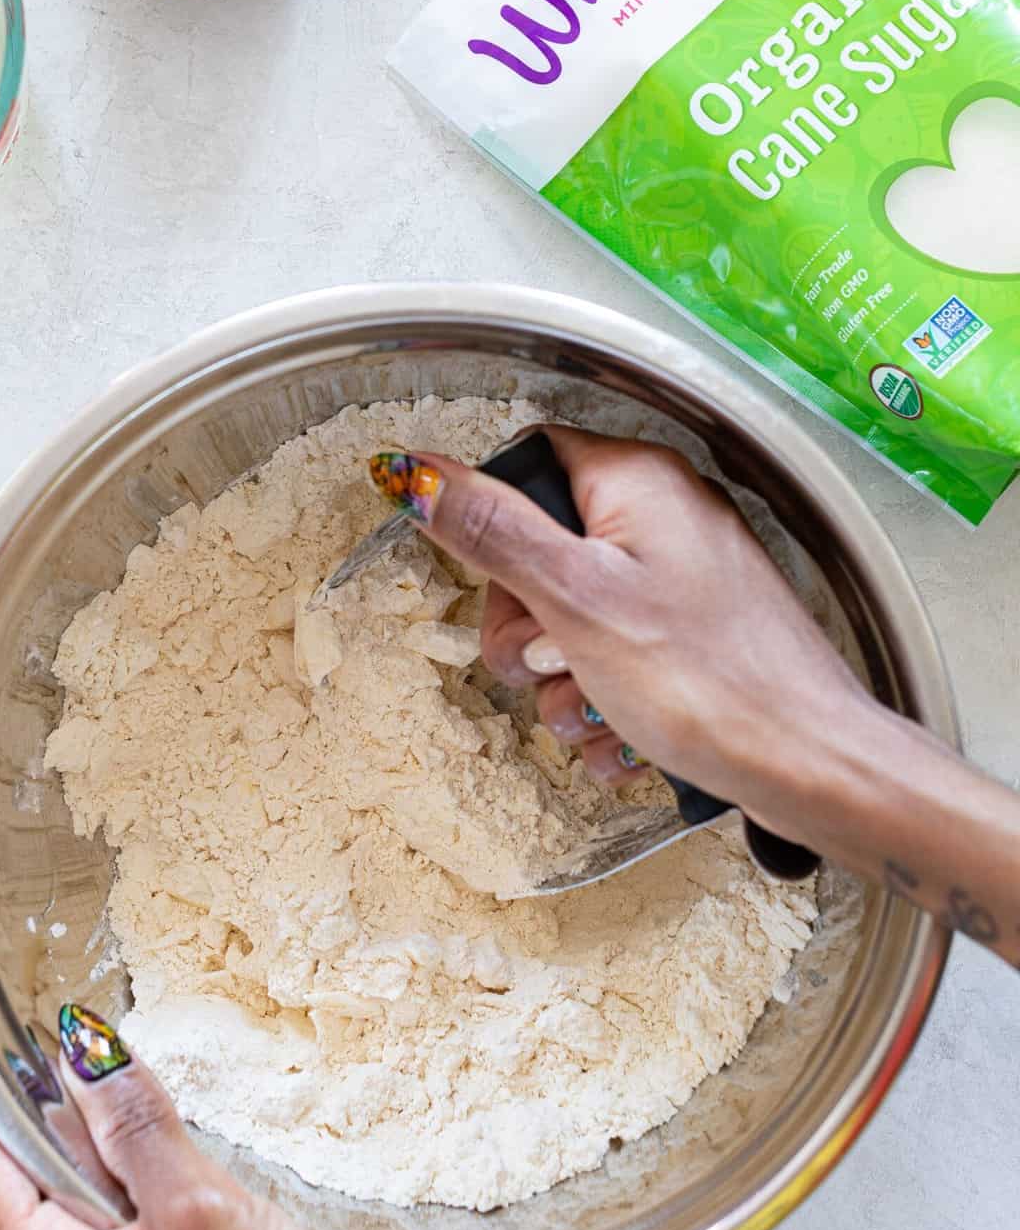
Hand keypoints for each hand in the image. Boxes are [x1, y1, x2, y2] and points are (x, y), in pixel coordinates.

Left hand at [0, 1008, 404, 1229]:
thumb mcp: (201, 1213)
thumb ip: (136, 1127)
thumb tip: (85, 1050)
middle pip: (14, 1164)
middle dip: (35, 1089)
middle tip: (70, 1015)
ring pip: (66, 1178)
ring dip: (84, 1117)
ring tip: (110, 1054)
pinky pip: (106, 1201)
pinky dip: (119, 1151)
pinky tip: (150, 1120)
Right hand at [377, 428, 871, 844]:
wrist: (812, 767)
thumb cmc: (711, 681)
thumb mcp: (575, 600)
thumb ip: (493, 531)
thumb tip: (418, 473)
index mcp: (638, 481)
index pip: (530, 462)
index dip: (494, 528)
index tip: (493, 588)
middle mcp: (665, 516)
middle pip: (544, 552)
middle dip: (526, 628)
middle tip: (541, 665)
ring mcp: (684, 580)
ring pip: (575, 619)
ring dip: (565, 682)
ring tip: (596, 711)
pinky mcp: (695, 638)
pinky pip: (619, 660)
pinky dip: (608, 704)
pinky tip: (624, 738)